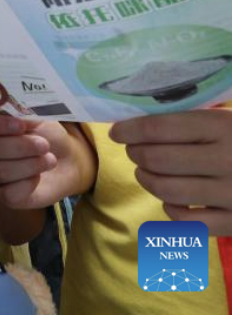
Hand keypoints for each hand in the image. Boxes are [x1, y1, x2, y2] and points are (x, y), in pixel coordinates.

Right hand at [0, 112, 94, 209]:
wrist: (69, 159)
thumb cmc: (48, 134)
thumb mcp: (37, 117)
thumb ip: (20, 114)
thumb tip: (10, 114)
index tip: (20, 126)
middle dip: (19, 146)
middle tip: (44, 145)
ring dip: (30, 164)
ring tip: (49, 159)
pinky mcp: (5, 195)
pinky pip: (8, 193)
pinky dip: (28, 184)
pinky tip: (38, 177)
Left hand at [111, 108, 231, 235]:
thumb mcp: (230, 118)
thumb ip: (195, 118)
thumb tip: (139, 120)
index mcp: (224, 126)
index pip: (160, 128)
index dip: (130, 130)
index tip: (118, 132)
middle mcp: (227, 159)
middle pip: (157, 160)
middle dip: (136, 154)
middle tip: (134, 151)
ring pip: (167, 190)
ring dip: (146, 181)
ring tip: (145, 173)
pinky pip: (188, 221)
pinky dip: (171, 210)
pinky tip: (173, 200)